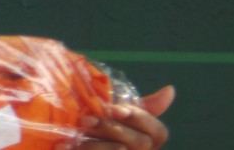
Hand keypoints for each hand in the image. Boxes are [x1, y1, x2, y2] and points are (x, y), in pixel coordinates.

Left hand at [54, 86, 174, 149]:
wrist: (67, 148)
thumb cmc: (100, 134)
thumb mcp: (118, 118)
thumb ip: (142, 108)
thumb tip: (170, 89)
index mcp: (149, 141)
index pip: (158, 132)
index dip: (140, 119)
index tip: (116, 109)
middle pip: (140, 144)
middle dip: (110, 129)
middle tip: (85, 119)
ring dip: (92, 145)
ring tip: (70, 137)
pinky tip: (62, 146)